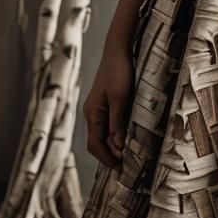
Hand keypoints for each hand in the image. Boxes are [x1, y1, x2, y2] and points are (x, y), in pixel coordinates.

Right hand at [82, 42, 133, 168]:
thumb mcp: (120, 98)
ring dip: (111, 145)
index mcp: (92, 113)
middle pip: (96, 141)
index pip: (95, 144)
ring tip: (126, 154)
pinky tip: (124, 137)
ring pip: (101, 134)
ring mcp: (96, 108)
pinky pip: (106, 125)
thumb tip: (116, 146)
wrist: (117, 50)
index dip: (107, 158)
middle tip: (125, 165)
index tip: (120, 167)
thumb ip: (117, 123)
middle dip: (108, 155)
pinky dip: (113, 135)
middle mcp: (91, 113)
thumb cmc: (119, 72)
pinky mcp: (104, 102)